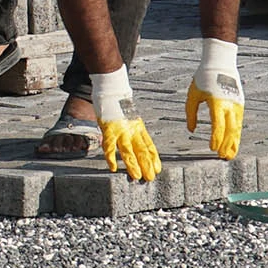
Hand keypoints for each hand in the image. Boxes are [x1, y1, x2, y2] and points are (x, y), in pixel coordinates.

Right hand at [88, 67, 159, 181]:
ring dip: (133, 165)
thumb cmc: (118, 104)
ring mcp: (121, 130)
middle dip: (146, 165)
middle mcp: (132, 130)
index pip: (149, 145)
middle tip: (150, 178)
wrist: (112, 89)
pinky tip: (113, 167)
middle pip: (141, 151)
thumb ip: (132, 129)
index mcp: (138, 127)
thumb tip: (136, 141)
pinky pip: (110, 147)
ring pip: (128, 151)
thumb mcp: (130, 117)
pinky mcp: (109, 129)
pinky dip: (111, 158)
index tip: (158, 169)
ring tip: (137, 176)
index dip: (154, 158)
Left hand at [184, 39, 242, 160]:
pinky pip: (238, 122)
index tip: (211, 148)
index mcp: (217, 102)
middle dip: (226, 144)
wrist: (220, 63)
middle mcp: (229, 105)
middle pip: (230, 129)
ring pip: (237, 127)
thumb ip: (191, 113)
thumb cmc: (203, 78)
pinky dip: (236, 134)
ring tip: (229, 155)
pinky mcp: (239, 104)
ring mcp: (236, 104)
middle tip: (221, 157)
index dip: (215, 138)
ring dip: (234, 142)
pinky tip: (234, 143)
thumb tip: (191, 130)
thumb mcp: (193, 95)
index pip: (218, 124)